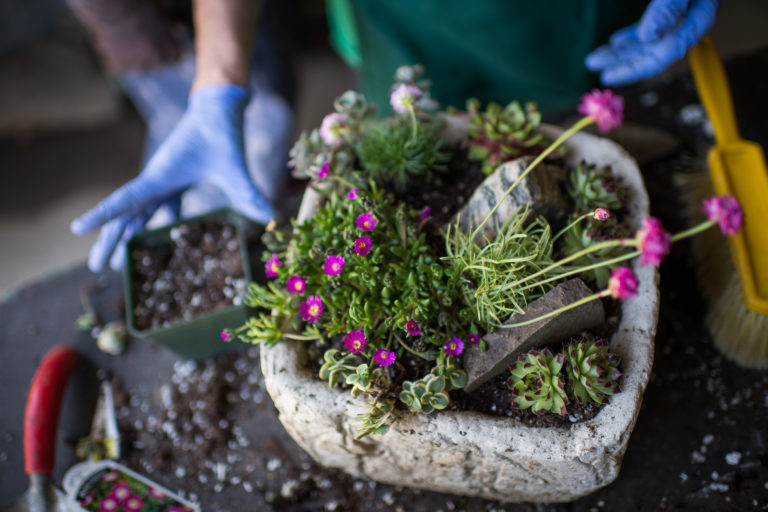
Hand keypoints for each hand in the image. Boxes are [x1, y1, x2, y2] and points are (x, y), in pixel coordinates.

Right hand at [71, 84, 274, 271]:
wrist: (218, 109)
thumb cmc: (221, 133)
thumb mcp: (234, 165)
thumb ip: (248, 191)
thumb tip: (270, 217)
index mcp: (160, 176)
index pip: (125, 201)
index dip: (102, 216)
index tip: (77, 229)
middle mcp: (156, 180)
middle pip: (126, 215)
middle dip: (110, 240)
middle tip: (97, 268)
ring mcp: (164, 180)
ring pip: (139, 213)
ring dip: (127, 235)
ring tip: (117, 262)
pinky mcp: (175, 180)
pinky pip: (160, 206)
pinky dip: (155, 223)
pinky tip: (157, 238)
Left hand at [585, 0, 717, 85]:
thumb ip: (668, 9)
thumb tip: (647, 37)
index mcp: (695, 21)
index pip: (662, 55)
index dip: (633, 69)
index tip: (607, 76)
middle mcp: (687, 23)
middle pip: (650, 52)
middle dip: (620, 61)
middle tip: (592, 63)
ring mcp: (679, 17)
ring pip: (646, 42)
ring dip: (621, 51)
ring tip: (596, 57)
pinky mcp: (670, 8)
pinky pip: (650, 28)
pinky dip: (631, 37)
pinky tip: (615, 42)